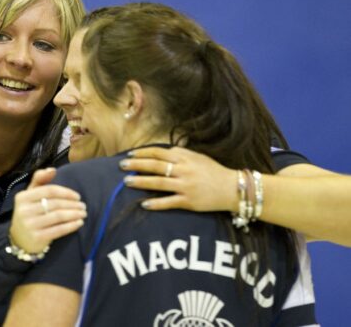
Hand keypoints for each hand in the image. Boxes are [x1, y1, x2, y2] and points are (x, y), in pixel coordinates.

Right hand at [9, 168, 85, 252]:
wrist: (19, 239)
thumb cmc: (29, 212)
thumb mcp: (30, 195)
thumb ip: (39, 179)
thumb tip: (52, 169)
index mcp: (23, 197)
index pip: (49, 191)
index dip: (66, 192)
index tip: (78, 196)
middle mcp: (24, 210)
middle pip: (55, 203)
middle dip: (72, 204)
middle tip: (83, 206)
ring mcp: (30, 225)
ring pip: (58, 216)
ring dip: (74, 214)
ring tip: (83, 213)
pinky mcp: (37, 237)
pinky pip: (58, 230)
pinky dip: (71, 226)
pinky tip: (79, 223)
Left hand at [119, 147, 236, 211]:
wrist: (233, 188)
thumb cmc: (213, 172)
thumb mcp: (198, 157)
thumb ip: (180, 155)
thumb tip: (160, 153)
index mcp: (185, 157)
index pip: (159, 152)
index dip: (142, 153)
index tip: (130, 154)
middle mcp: (184, 170)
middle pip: (155, 165)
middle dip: (136, 165)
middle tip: (122, 166)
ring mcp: (186, 186)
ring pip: (159, 183)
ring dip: (141, 182)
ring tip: (127, 182)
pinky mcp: (189, 201)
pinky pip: (169, 202)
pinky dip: (156, 203)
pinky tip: (143, 204)